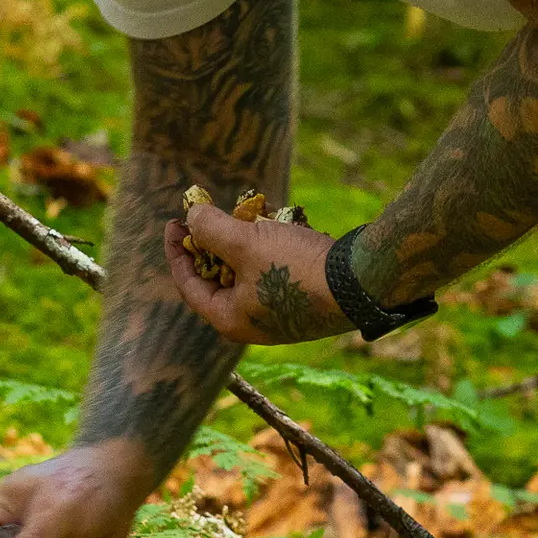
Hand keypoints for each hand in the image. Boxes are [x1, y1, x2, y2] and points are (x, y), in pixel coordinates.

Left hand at [167, 201, 346, 344]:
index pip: (189, 285)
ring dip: (247, 242)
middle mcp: (252, 324)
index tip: (175, 221)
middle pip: (219, 278)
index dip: (177, 251)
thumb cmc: (296, 268)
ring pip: (250, 272)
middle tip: (215, 214)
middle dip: (217, 242)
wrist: (362, 284)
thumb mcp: (246, 243)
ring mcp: (279, 316)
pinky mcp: (303, 303)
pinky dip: (272, 250)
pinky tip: (282, 225)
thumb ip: (211, 229)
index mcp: (229, 319)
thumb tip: (192, 217)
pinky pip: (275, 273)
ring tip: (253, 213)